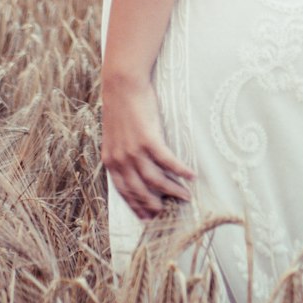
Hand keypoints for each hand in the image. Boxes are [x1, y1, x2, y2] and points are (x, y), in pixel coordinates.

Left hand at [101, 75, 195, 221]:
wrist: (122, 85)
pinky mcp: (148, 139)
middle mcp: (121, 159)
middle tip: (168, 212)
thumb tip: (131, 166)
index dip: (136, 205)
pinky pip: (167, 161)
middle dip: (154, 204)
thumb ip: (120, 153)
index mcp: (110, 160)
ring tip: (186, 197)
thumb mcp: (114, 136)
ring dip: (172, 190)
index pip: (124, 191)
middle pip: (140, 190)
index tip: (147, 217)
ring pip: (155, 180)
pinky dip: (180, 170)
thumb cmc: (120, 108)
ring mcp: (134, 150)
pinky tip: (192, 175)